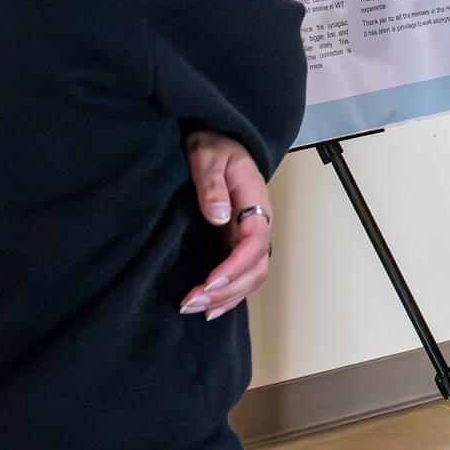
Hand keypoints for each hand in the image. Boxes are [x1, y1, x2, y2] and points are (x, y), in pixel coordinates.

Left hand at [180, 129, 274, 320]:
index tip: (208, 282)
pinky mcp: (235, 243)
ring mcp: (248, 236)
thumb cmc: (213, 145)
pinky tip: (209, 310)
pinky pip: (241, 276)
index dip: (234, 267)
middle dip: (227, 291)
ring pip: (251, 278)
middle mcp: (258, 225)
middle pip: (256, 268)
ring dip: (225, 298)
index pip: (255, 243)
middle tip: (192, 302)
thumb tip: (218, 215)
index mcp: (255, 203)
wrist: (217, 140)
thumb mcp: (208, 156)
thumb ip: (212, 184)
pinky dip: (228, 297)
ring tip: (193, 308)